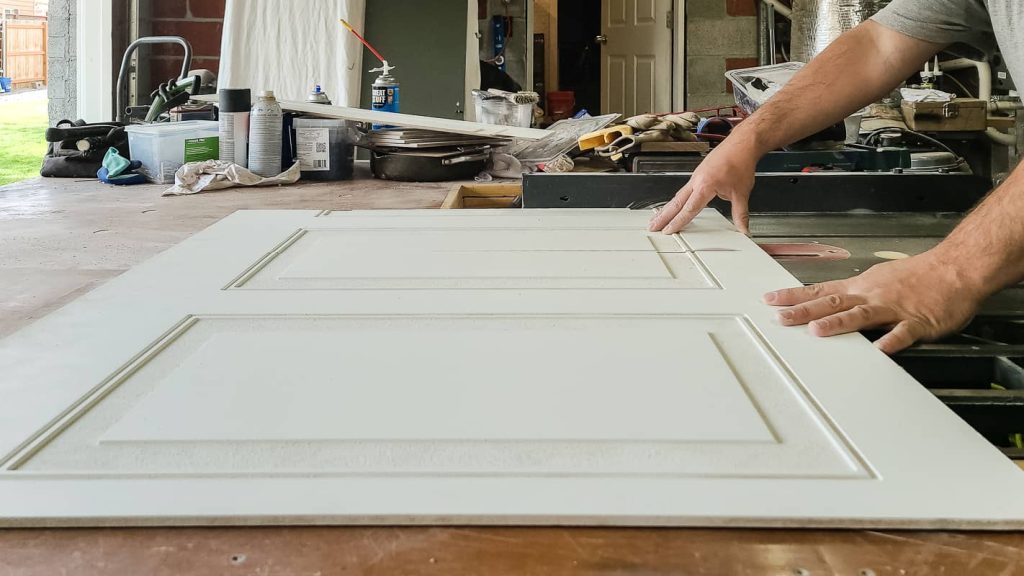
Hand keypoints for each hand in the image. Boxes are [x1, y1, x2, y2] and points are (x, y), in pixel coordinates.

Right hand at [648, 139, 757, 234]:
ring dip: (667, 208)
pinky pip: (684, 189)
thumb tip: (743, 228)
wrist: (742, 144)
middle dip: (663, 216)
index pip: (689, 209)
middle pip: (675, 202)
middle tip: (652, 226)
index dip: (678, 222)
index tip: (668, 230)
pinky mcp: (698, 173)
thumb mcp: (742, 192)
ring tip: (658, 218)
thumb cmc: (740, 162)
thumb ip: (740, 213)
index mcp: (705, 186)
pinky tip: (674, 204)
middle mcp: (697, 181)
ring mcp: (696, 176)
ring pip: (678, 195)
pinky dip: (676, 199)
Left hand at [763, 253, 983, 353]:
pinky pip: (902, 333)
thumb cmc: (921, 275)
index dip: (794, 296)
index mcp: (862, 287)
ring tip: (817, 331)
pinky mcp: (917, 321)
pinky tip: (879, 350)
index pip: (820, 291)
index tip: (770, 300)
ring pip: (860, 316)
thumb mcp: (880, 278)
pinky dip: (890, 341)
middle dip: (804, 312)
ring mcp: (893, 308)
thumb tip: (832, 303)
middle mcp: (872, 296)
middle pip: (831, 303)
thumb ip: (856, 294)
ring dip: (838, 323)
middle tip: (780, 319)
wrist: (957, 268)